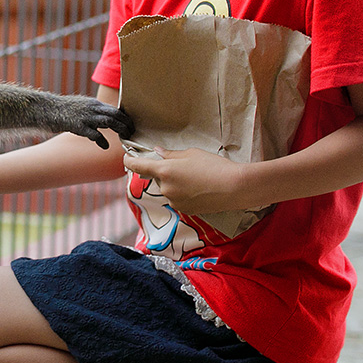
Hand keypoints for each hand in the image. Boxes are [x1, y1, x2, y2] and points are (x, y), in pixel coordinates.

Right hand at [54, 95, 134, 149]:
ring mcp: (85, 116)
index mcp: (94, 103)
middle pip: (116, 114)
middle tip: (131, 133)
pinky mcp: (78, 125)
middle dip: (127, 124)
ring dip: (120, 130)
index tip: (130, 126)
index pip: (115, 109)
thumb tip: (102, 119)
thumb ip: (92, 112)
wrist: (45, 109)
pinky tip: (105, 147)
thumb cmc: (62, 111)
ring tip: (125, 138)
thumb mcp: (80, 107)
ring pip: (109, 121)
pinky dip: (102, 141)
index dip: (125, 118)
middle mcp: (92, 108)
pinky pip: (94, 134)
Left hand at [120, 147, 261, 216]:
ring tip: (197, 179)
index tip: (127, 157)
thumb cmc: (214, 166)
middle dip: (165, 172)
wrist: (235, 188)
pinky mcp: (184, 210)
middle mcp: (165, 188)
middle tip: (185, 167)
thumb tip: (158, 152)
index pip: (137, 165)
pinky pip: (177, 199)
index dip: (130, 160)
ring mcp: (174, 201)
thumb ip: (171, 155)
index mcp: (164, 170)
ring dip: (175, 184)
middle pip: (156, 178)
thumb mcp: (192, 154)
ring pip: (167, 189)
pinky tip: (199, 190)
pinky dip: (183, 194)